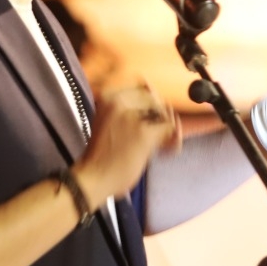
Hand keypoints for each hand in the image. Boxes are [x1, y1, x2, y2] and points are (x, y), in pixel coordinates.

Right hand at [74, 84, 179, 203]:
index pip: (143, 91)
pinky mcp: (143, 133)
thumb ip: (131, 109)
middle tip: (159, 139)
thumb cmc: (102, 156)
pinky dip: (173, 141)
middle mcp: (118, 100)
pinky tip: (166, 152)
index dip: (152, 109)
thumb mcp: (111, 123)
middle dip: (162, 119)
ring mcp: (131, 117)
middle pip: (156, 101)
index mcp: (109, 96)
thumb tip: (151, 87)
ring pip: (164, 114)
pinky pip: (170, 128)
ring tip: (163, 146)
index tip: (150, 125)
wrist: (92, 179)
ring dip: (169, 130)